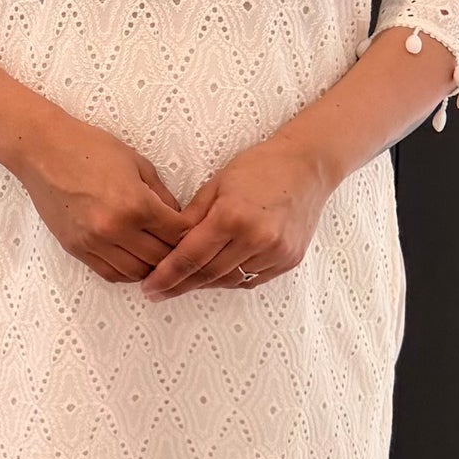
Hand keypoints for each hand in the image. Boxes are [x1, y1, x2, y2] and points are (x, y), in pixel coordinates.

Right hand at [12, 113, 192, 282]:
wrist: (43, 151)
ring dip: (152, 268)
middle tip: (182, 248)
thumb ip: (161, 196)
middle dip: (175, 254)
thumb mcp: (138, 164)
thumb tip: (177, 219)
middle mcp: (116, 229)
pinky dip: (127, 272)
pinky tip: (134, 261)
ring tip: (159, 258)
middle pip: (160, 259)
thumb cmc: (90, 149)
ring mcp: (94, 243)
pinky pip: (110, 273)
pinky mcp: (77, 249)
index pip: (178, 235)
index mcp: (136, 205)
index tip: (196, 232)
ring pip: (136, 273)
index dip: (192, 235)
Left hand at [141, 135, 335, 298]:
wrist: (308, 166)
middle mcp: (256, 238)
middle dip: (179, 285)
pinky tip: (214, 276)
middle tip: (156, 291)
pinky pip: (251, 278)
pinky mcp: (288, 259)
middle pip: (208, 274)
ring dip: (203, 284)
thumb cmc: (259, 167)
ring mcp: (275, 252)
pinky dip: (230, 279)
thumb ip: (192, 218)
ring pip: (229, 280)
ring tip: (182, 283)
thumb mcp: (217, 184)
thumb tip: (167, 246)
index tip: (149, 287)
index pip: (190, 257)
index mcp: (232, 216)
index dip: (166, 276)